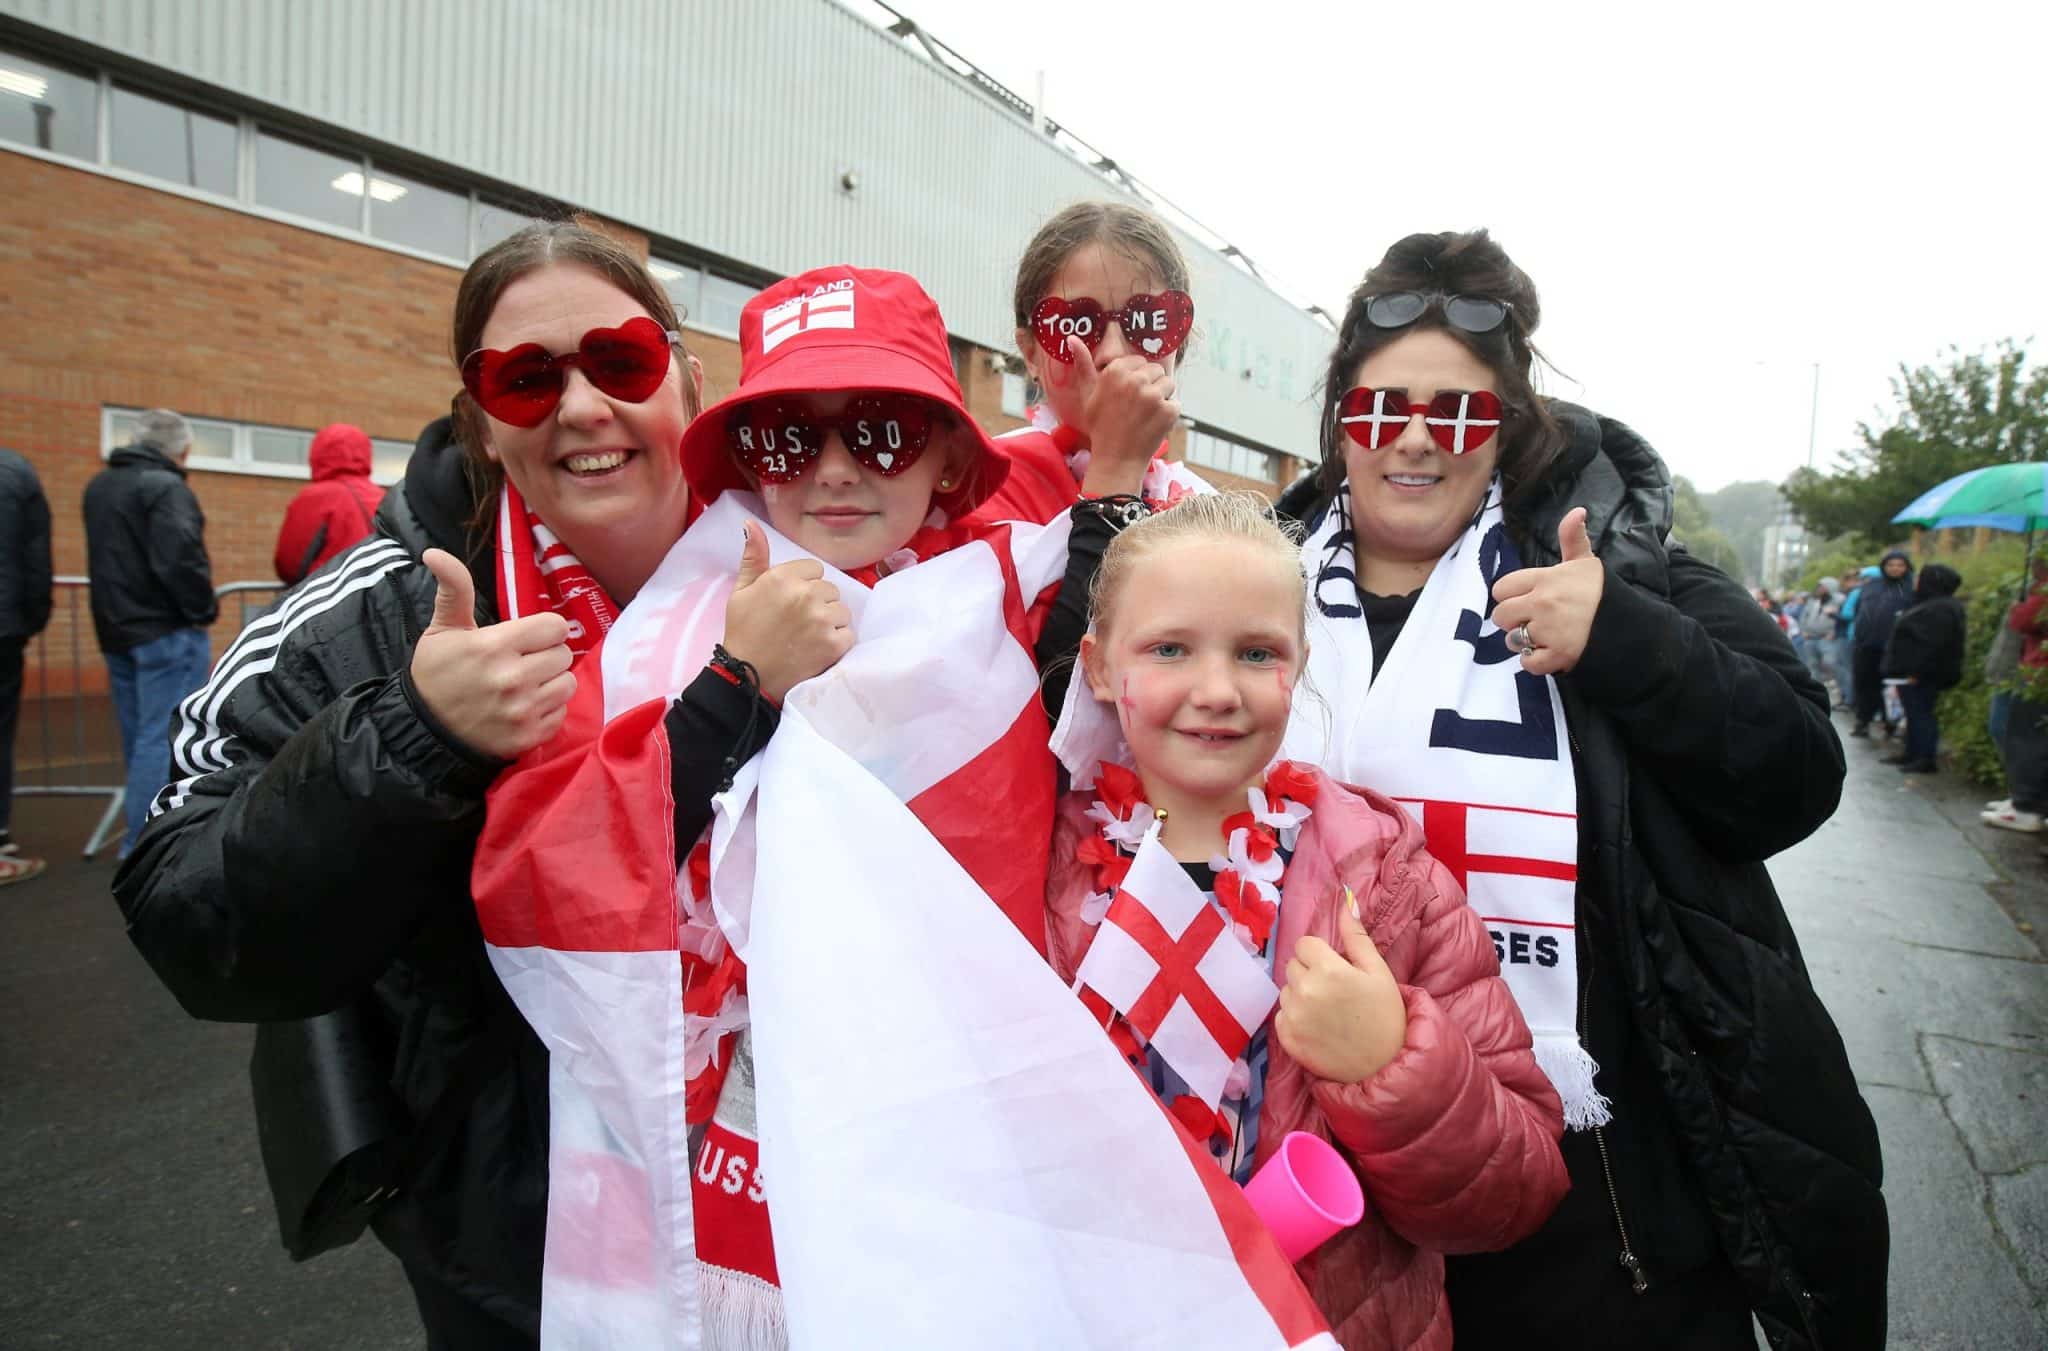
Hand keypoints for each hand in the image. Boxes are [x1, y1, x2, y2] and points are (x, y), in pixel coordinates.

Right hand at [409, 548, 574, 759]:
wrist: (423, 731)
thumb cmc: (436, 674)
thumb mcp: (442, 629)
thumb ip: (454, 589)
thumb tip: (434, 552)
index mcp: (496, 645)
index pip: (555, 627)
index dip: (543, 630)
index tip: (527, 638)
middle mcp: (514, 678)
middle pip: (563, 654)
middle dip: (545, 655)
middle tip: (522, 662)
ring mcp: (523, 710)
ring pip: (567, 684)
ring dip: (551, 682)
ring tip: (525, 684)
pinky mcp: (528, 737)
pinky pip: (560, 714)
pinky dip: (547, 710)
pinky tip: (523, 708)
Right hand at [719, 520, 853, 702]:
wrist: (747, 676)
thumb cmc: (743, 632)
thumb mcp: (741, 590)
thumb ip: (753, 556)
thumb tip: (751, 523)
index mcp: (783, 578)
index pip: (815, 569)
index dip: (804, 585)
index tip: (791, 603)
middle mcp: (806, 595)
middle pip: (830, 589)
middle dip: (819, 603)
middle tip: (799, 622)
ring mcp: (822, 620)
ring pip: (842, 610)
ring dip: (830, 621)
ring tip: (809, 635)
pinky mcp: (834, 644)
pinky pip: (848, 633)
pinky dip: (837, 642)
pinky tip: (818, 648)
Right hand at [1057, 337, 1179, 495]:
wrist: (1116, 459)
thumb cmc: (1100, 426)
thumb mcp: (1088, 394)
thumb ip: (1083, 365)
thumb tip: (1071, 338)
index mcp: (1116, 371)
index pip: (1139, 361)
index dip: (1136, 378)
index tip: (1127, 396)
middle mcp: (1135, 379)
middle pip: (1156, 370)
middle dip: (1150, 385)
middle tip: (1137, 407)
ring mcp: (1153, 395)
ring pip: (1168, 384)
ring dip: (1161, 398)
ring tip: (1146, 415)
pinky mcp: (1168, 410)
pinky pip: (1175, 403)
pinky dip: (1168, 415)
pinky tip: (1153, 425)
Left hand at [1274, 892, 1407, 1084]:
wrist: (1385, 1066)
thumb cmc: (1386, 1015)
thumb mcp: (1378, 972)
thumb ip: (1357, 936)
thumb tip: (1346, 900)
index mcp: (1328, 969)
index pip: (1304, 944)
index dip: (1320, 954)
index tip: (1336, 969)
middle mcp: (1305, 990)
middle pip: (1293, 965)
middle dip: (1310, 972)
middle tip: (1335, 992)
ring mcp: (1293, 1016)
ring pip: (1286, 990)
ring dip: (1301, 995)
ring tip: (1328, 1012)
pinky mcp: (1287, 1039)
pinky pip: (1281, 1016)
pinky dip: (1295, 1019)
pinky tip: (1318, 1028)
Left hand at [1490, 507, 1605, 675]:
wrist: (1629, 624)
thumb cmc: (1600, 591)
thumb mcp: (1586, 562)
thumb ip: (1573, 537)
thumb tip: (1578, 511)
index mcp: (1545, 579)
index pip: (1501, 588)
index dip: (1510, 596)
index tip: (1526, 599)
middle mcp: (1543, 603)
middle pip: (1501, 616)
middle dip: (1513, 620)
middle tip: (1534, 620)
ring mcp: (1549, 630)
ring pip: (1512, 640)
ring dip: (1523, 642)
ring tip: (1544, 636)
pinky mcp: (1558, 655)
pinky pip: (1528, 663)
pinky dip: (1535, 661)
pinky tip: (1549, 652)